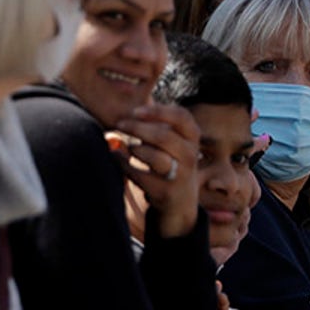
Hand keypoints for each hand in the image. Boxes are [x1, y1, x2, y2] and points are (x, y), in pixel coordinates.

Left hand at [110, 103, 201, 239]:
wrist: (181, 204)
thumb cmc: (171, 163)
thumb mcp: (174, 142)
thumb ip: (158, 124)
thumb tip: (129, 105)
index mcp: (193, 138)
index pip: (181, 117)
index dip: (158, 111)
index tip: (135, 110)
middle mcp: (192, 156)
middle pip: (163, 136)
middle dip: (137, 128)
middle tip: (119, 124)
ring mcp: (181, 176)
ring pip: (154, 156)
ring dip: (134, 148)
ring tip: (125, 145)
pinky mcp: (166, 193)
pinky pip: (140, 175)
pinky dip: (124, 164)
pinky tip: (116, 157)